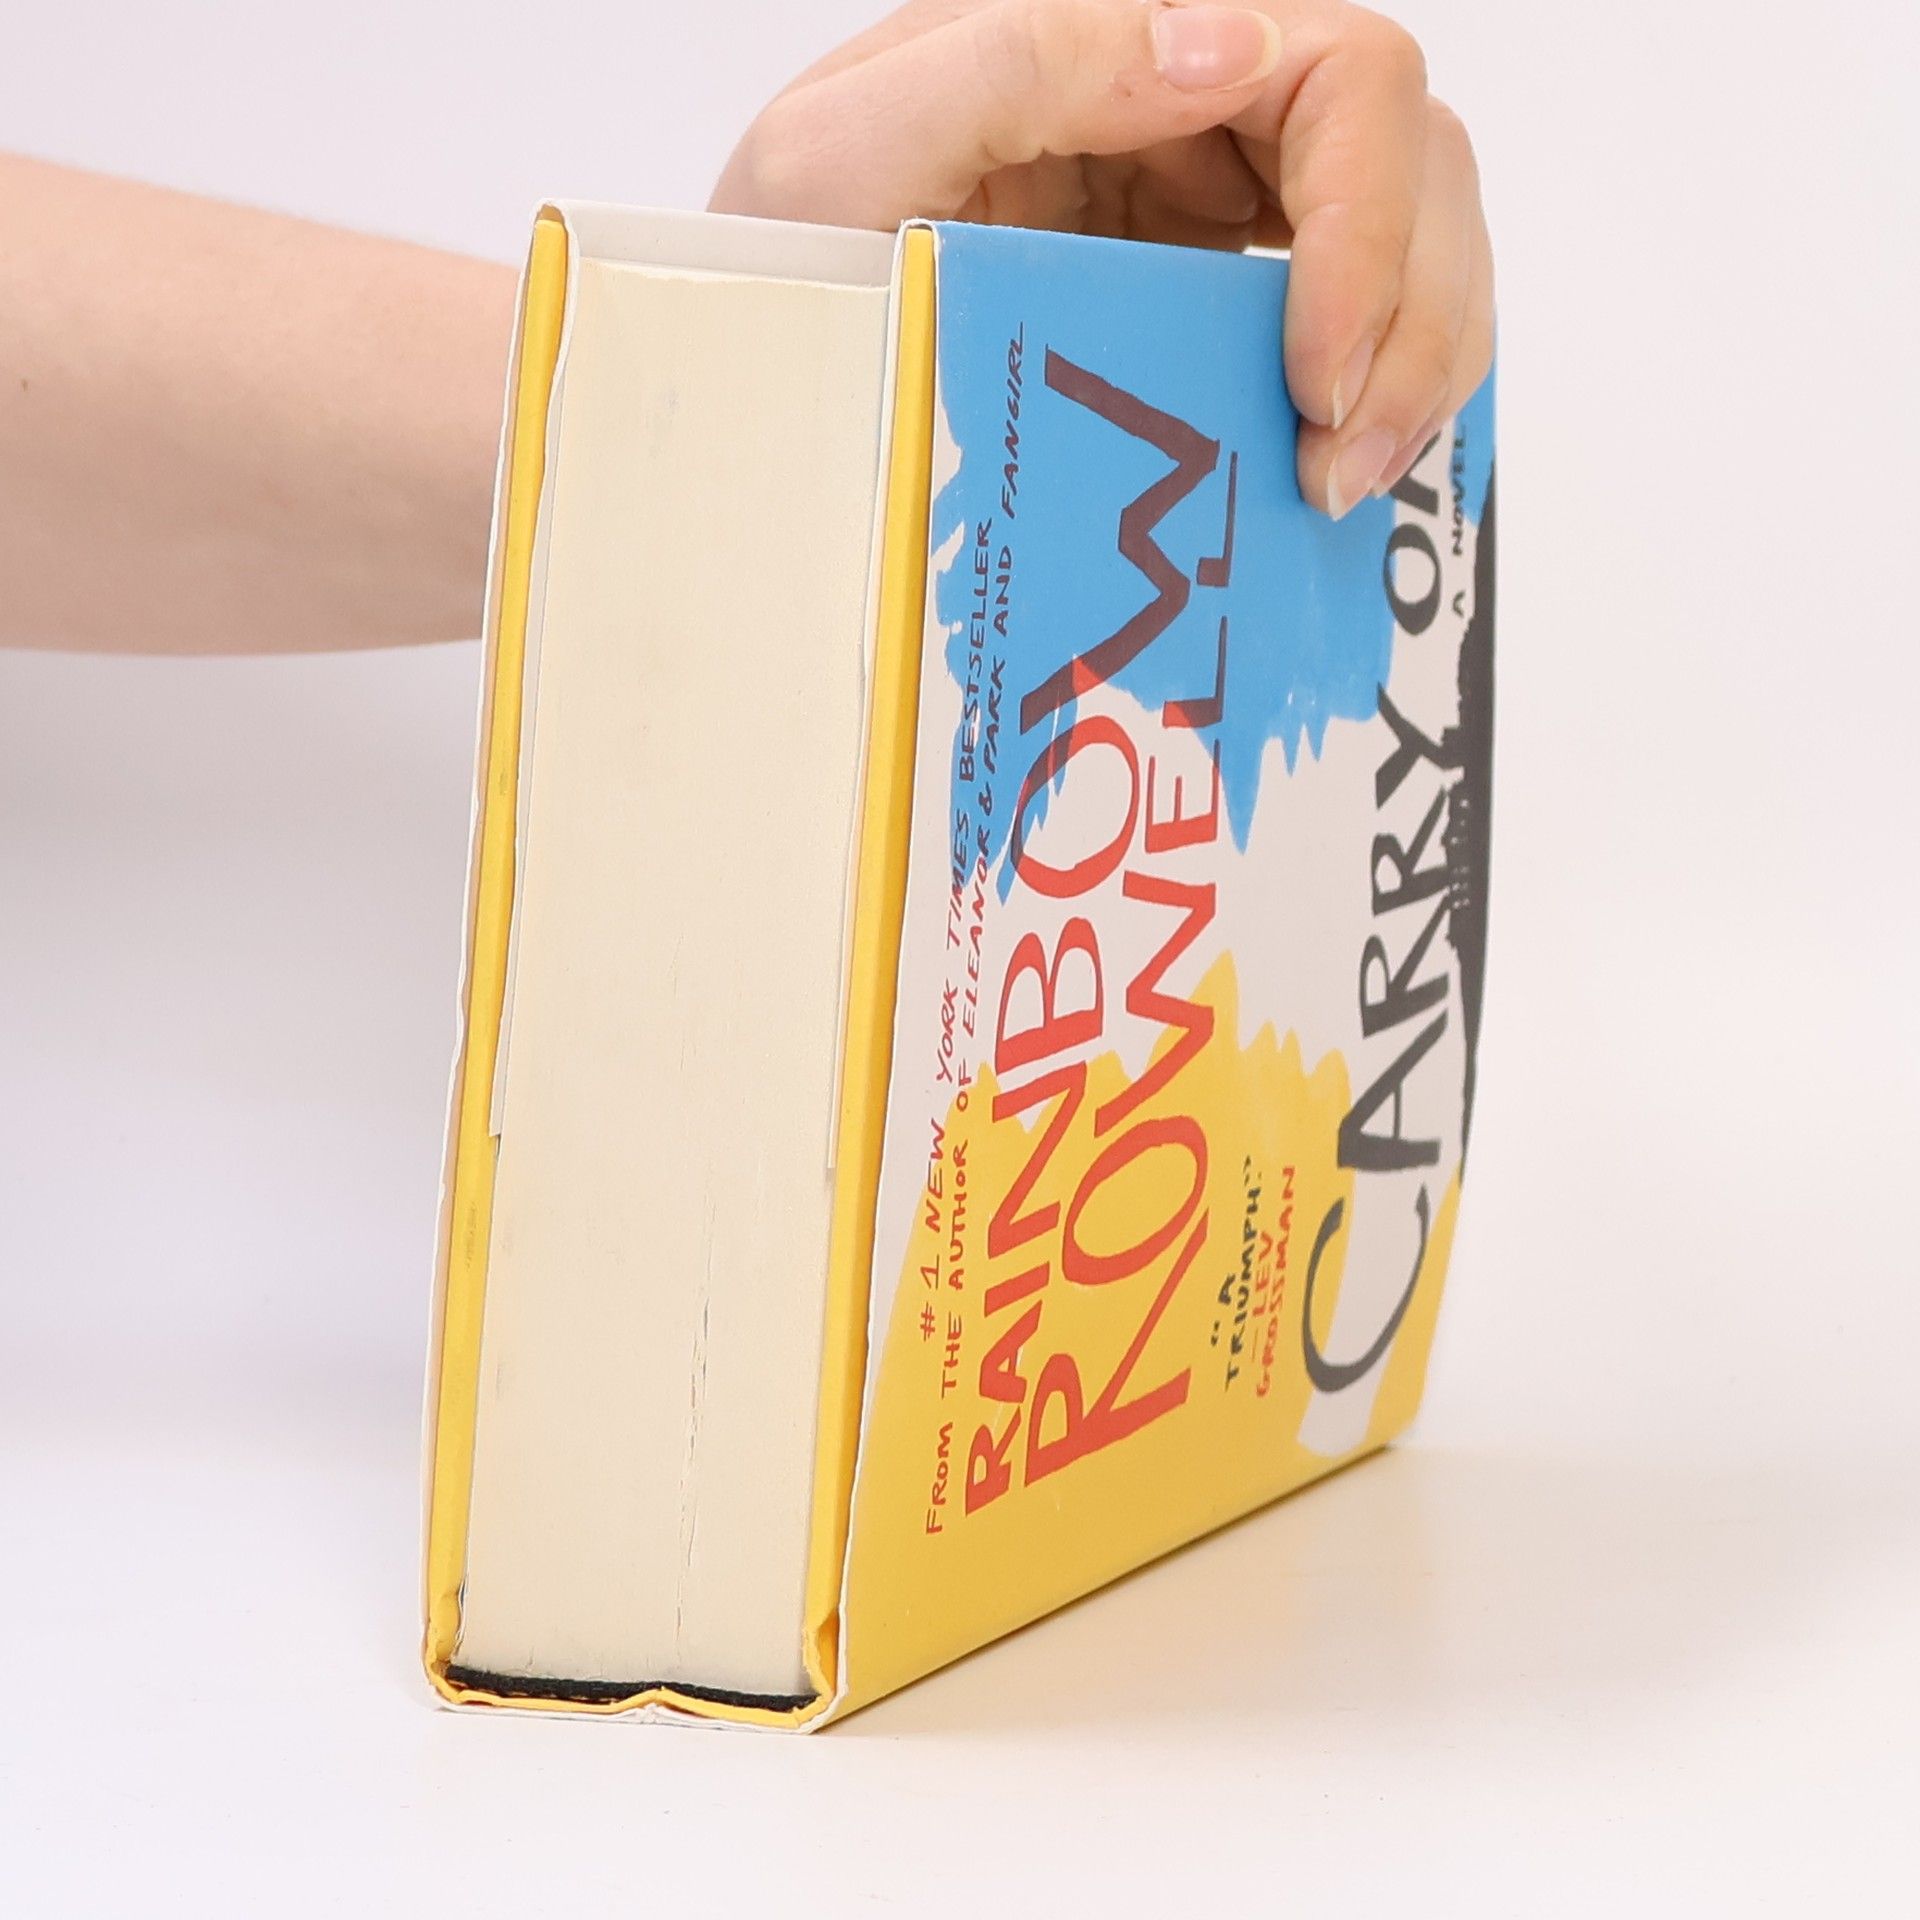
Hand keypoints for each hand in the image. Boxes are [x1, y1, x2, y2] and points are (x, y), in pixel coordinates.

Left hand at [713, 0, 1491, 517]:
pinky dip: (1365, 401)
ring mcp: (1207, 207)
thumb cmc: (778, 242)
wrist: (757, 357)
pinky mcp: (1205, 301)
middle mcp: (1192, 110)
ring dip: (1410, 370)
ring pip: (1405, 249)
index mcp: (1126, 41)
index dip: (1372, 224)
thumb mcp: (848, 143)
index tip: (1318, 374)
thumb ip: (1023, 62)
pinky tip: (1328, 475)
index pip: (1344, 78)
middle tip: (1346, 470)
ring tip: (1339, 489)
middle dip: (1414, 321)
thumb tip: (1228, 48)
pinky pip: (1341, 330)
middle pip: (1409, 166)